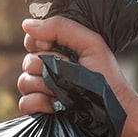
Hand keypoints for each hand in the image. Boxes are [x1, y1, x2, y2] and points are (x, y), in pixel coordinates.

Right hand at [16, 16, 137, 116]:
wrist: (113, 111)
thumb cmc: (106, 77)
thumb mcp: (90, 43)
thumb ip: (61, 27)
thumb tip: (27, 25)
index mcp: (57, 52)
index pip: (32, 41)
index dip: (39, 43)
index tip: (53, 48)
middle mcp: (47, 70)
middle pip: (27, 62)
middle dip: (45, 66)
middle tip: (67, 73)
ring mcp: (43, 92)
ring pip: (23, 82)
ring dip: (43, 85)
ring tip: (63, 91)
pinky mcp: (41, 111)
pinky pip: (24, 103)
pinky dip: (37, 103)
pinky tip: (54, 105)